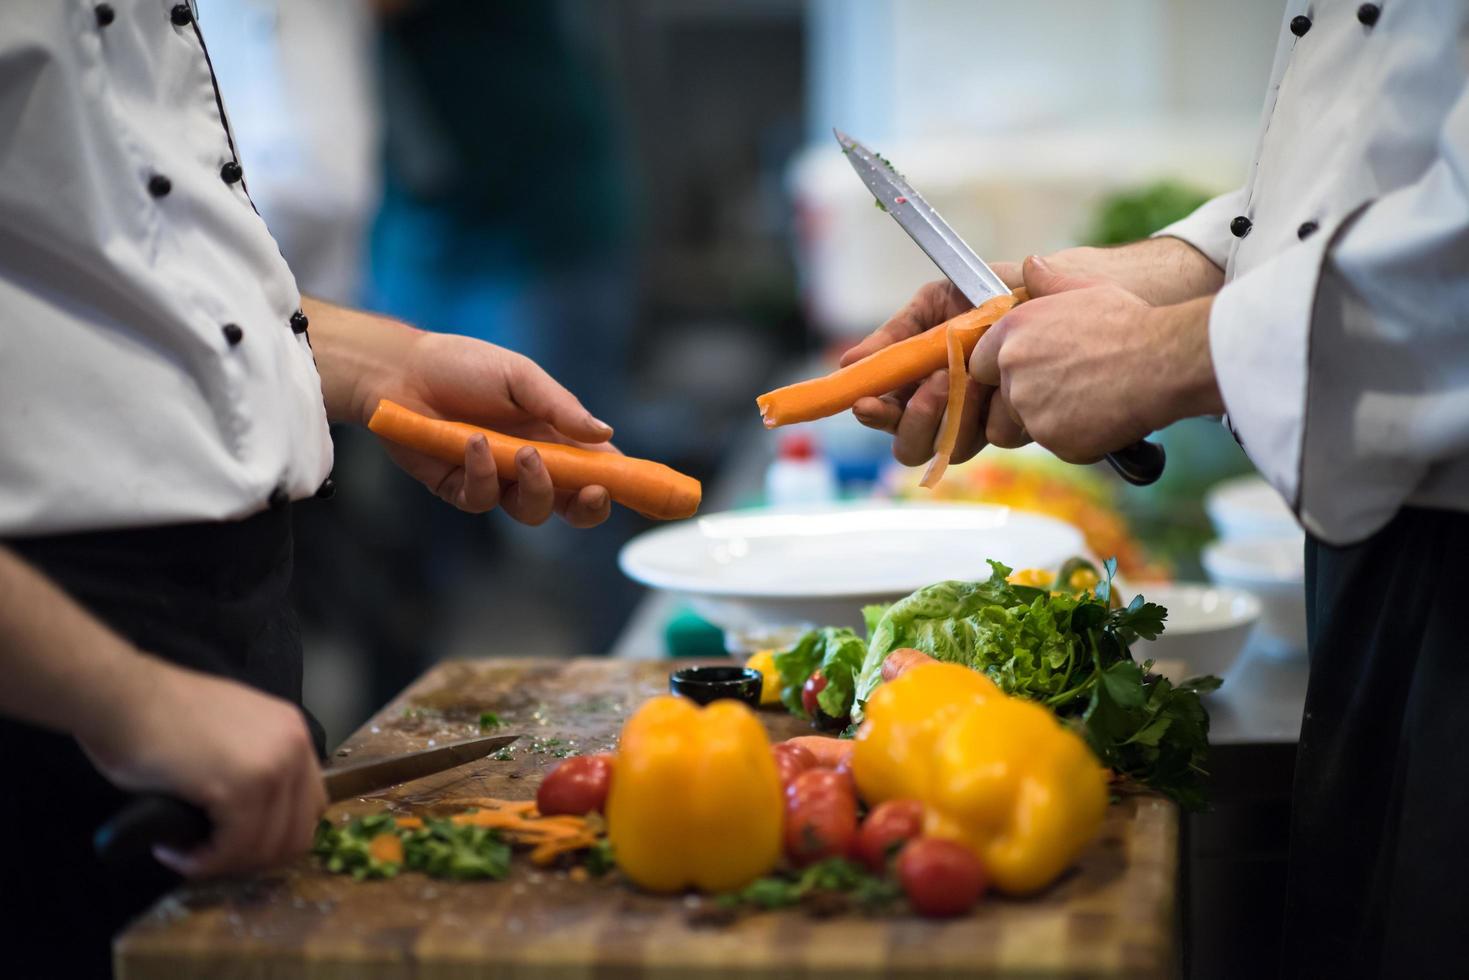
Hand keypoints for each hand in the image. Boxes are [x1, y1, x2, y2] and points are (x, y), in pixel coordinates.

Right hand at [79, 658, 324, 877]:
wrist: (120, 696)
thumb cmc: (160, 715)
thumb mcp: (231, 734)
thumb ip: (256, 766)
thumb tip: (260, 820)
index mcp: (294, 732)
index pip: (310, 807)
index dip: (274, 838)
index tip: (237, 846)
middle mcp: (294, 747)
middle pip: (296, 835)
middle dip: (252, 858)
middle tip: (210, 856)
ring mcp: (272, 766)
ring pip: (265, 847)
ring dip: (223, 862)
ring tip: (185, 850)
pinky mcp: (240, 788)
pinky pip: (233, 848)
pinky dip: (202, 861)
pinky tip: (173, 849)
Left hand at [363, 330, 617, 527]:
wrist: (399, 370)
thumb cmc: (463, 366)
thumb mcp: (520, 376)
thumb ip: (562, 408)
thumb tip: (607, 435)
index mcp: (554, 435)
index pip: (596, 468)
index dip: (619, 482)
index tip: (636, 487)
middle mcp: (531, 464)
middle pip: (571, 505)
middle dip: (588, 507)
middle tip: (590, 492)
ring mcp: (497, 480)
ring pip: (531, 511)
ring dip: (534, 487)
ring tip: (523, 454)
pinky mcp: (460, 489)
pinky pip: (482, 499)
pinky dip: (482, 474)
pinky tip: (473, 444)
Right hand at [845, 264, 1029, 465]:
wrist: (1039, 289)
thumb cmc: (980, 294)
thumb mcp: (932, 304)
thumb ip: (895, 335)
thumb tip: (847, 362)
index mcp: (914, 386)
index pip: (886, 416)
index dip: (875, 415)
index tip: (865, 402)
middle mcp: (943, 412)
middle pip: (912, 448)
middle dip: (917, 421)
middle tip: (934, 383)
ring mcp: (978, 422)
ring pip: (952, 448)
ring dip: (954, 412)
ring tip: (967, 372)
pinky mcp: (1015, 425)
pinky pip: (995, 435)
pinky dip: (993, 407)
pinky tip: (1000, 377)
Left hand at [968, 255, 1221, 463]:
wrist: (1164, 360)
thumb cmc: (1128, 321)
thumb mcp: (1085, 288)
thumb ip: (1049, 281)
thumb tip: (1030, 265)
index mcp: (1012, 332)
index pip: (979, 364)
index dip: (1002, 370)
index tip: (1030, 369)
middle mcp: (1013, 371)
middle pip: (1005, 397)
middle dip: (1031, 396)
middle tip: (1072, 383)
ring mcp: (1031, 409)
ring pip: (1030, 423)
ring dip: (1054, 417)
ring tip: (1091, 396)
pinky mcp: (1054, 440)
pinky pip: (1058, 444)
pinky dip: (1078, 437)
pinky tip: (1104, 415)